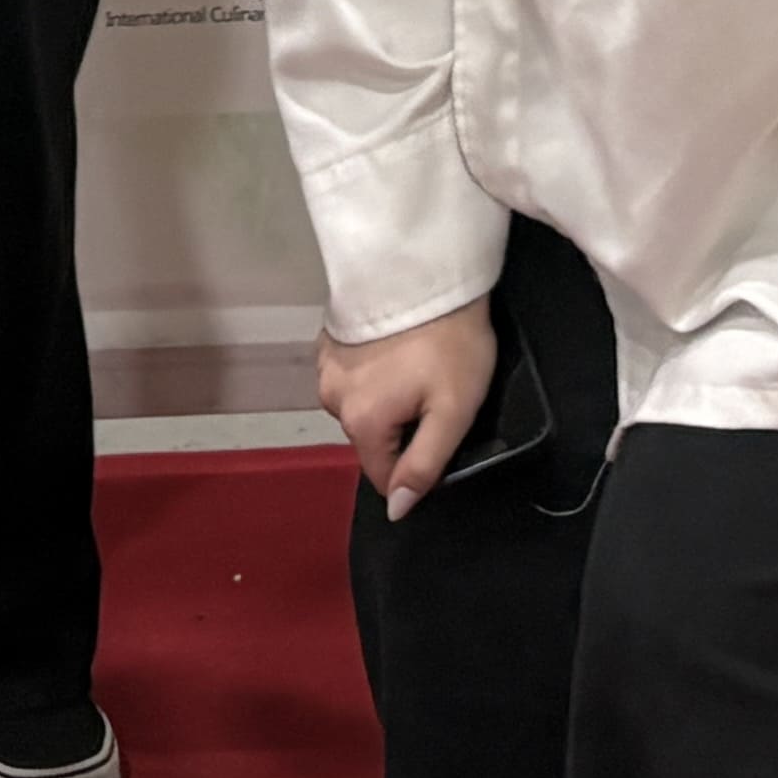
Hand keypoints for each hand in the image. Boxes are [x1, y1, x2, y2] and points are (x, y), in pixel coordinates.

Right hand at [318, 303, 497, 521]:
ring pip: (359, 407)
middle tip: (433, 389)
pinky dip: (370, 372)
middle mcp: (331, 398)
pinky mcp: (326, 339)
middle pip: (371, 440)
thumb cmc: (449, 343)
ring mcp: (323, 366)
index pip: (384, 475)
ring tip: (414, 366)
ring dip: (383, 399)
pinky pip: (350, 377)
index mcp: (360, 422)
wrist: (427, 267)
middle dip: (400, 428)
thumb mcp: (453, 411)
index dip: (417, 463)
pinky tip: (393, 348)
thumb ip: (425, 465)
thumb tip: (397, 509)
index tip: (439, 427)